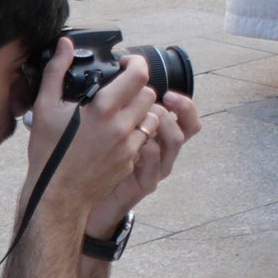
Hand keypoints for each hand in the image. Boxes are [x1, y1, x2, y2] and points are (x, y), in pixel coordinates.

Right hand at [20, 51, 164, 232]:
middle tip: (120, 89)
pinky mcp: (130, 163)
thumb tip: (65, 45)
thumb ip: (56, 71)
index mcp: (104, 109)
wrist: (56, 196)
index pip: (139, 75)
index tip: (126, 63)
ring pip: (151, 117)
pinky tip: (115, 134)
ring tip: (120, 111)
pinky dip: (135, 133)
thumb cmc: (48, 152)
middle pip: (149, 94)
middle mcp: (121, 127)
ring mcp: (128, 147)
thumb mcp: (45, 107)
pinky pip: (143, 140)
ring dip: (141, 110)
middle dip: (138, 87)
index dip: (136, 63)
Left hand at [86, 85, 197, 237]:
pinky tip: (133, 143)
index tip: (168, 92)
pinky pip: (154, 164)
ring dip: (164, 124)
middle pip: (190, 125)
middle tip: (157, 100)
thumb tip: (120, 78)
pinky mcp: (145, 184)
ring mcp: (157, 168)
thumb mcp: (113, 128)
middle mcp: (164, 150)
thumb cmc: (99, 159)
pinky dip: (147, 149)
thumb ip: (122, 106)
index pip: (185, 115)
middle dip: (175, 107)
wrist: (86, 198)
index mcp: (159, 134)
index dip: (184, 101)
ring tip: (146, 117)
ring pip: (176, 140)